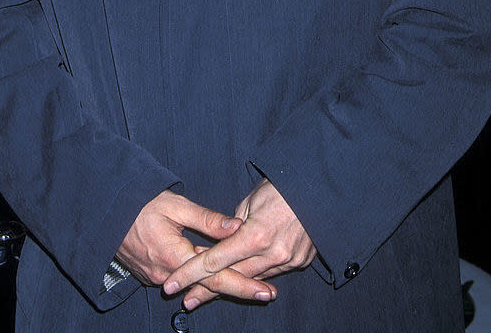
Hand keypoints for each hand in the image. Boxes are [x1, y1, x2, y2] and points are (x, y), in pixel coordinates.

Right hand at [116, 189, 276, 303]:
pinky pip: (182, 281)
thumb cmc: (140, 204)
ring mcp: (157, 278)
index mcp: (174, 256)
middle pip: (210, 286)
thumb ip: (207, 219)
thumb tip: (237, 226)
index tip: (265, 290)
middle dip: (240, 289)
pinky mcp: (152, 276)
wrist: (105, 213)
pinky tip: (219, 277)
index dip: (242, 284)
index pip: (215, 276)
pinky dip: (201, 280)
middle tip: (267, 293)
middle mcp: (166, 274)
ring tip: (251, 286)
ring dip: (221, 284)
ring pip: (196, 285)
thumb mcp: (175, 205)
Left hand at [163, 179, 315, 309]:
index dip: (191, 273)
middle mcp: (271, 253)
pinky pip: (271, 272)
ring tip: (207, 293)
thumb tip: (220, 241)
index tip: (173, 284)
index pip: (215, 260)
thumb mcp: (250, 201)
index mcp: (254, 235)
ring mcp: (287, 260)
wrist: (317, 190)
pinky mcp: (299, 262)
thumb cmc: (279, 189)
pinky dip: (256, 274)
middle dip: (207, 289)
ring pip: (252, 279)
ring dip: (231, 285)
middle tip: (187, 300)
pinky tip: (243, 277)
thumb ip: (232, 226)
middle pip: (231, 277)